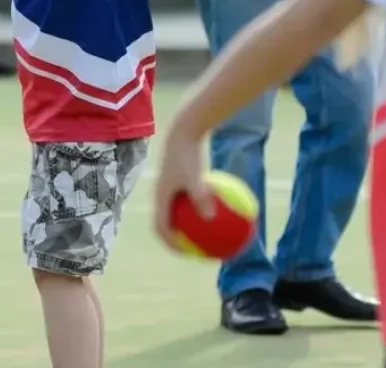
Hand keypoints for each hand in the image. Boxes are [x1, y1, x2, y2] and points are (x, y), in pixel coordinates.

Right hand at [151, 129, 216, 251]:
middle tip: (198, 250)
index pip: (160, 227)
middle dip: (180, 239)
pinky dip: (203, 207)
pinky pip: (192, 199)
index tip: (186, 254)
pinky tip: (224, 209)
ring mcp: (172, 187)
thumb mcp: (195, 176)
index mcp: (162, 197)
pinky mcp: (182, 179)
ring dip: (192, 225)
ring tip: (210, 234)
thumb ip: (200, 197)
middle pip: (169, 223)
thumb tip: (210, 218)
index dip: (170, 244)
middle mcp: (164, 194)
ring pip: (181, 212)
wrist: (184, 131)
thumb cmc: (188, 153)